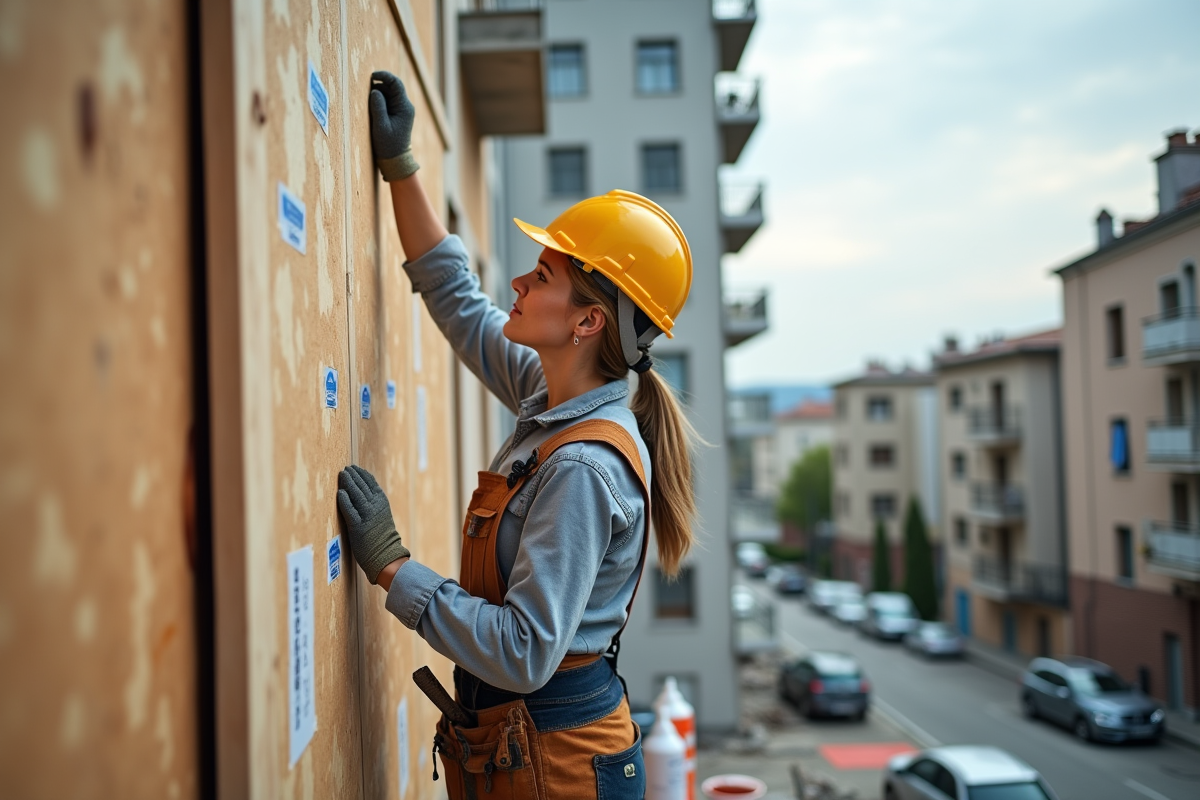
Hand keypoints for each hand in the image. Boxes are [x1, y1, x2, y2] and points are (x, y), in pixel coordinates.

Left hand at [336, 465, 411, 583]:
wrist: (385, 554)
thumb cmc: (381, 535)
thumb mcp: (381, 513)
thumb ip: (374, 502)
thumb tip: (362, 490)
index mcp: (382, 501)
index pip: (371, 482)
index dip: (361, 473)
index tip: (353, 468)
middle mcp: (375, 506)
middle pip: (362, 485)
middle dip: (353, 475)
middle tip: (345, 469)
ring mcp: (367, 516)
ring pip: (356, 494)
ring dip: (348, 483)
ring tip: (342, 475)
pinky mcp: (358, 527)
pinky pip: (350, 510)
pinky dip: (345, 500)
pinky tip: (340, 493)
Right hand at [368, 70, 418, 180]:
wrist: (396, 160)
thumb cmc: (388, 145)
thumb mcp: (381, 126)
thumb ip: (378, 107)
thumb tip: (374, 90)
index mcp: (405, 107)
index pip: (396, 84)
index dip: (384, 76)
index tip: (371, 76)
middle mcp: (405, 106)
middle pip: (391, 87)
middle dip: (378, 87)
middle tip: (364, 94)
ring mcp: (401, 110)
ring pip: (387, 94)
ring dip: (376, 95)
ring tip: (367, 106)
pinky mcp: (396, 114)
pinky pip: (386, 102)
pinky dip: (378, 101)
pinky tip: (371, 110)